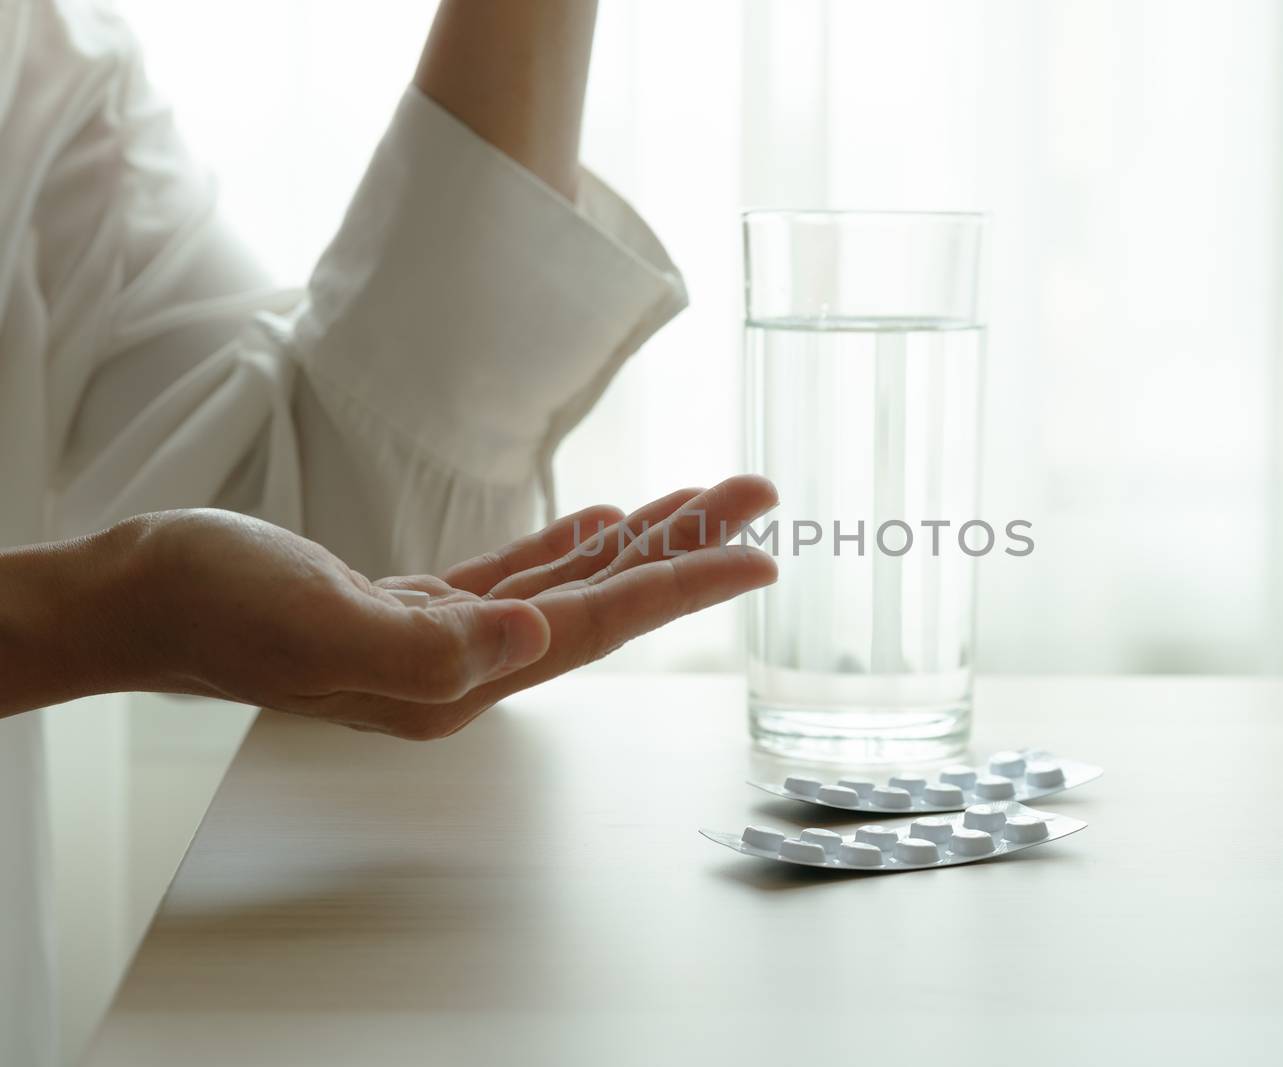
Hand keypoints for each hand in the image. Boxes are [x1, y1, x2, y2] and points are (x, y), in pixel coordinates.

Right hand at [104, 476, 777, 736]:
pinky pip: (517, 574)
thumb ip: (428, 644)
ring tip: (707, 500)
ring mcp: (442, 636)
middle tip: (759, 496)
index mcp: (457, 675)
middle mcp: (465, 664)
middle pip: (604, 600)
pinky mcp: (412, 605)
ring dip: (642, 542)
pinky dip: (570, 546)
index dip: (685, 586)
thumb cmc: (213, 607)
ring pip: (570, 582)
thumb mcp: (316, 623)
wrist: (137, 599)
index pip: (598, 623)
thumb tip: (535, 636)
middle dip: (688, 548)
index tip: (760, 554)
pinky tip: (608, 525)